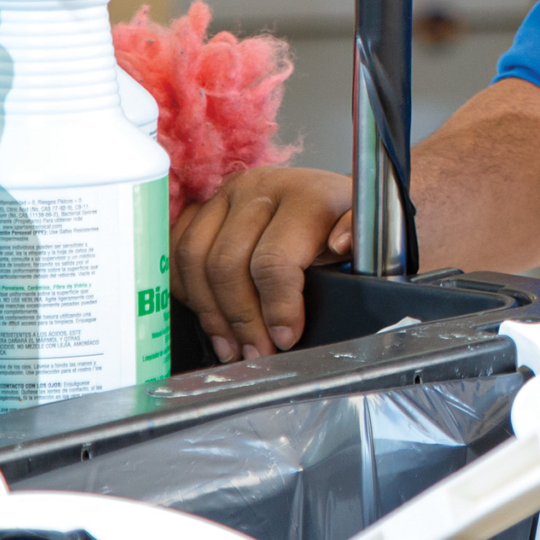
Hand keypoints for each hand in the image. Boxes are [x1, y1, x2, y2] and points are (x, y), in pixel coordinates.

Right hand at [171, 166, 353, 361]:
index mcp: (304, 194)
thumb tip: (340, 243)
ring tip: (232, 346)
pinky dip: (187, 291)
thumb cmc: (340, 220)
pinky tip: (210, 318)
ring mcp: (225, 195)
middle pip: (227, 265)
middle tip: (256, 352)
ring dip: (210, 312)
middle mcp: (260, 188)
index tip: (285, 337)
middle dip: (241, 319)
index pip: (275, 259)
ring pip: (194, 260)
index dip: (277, 307)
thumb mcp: (363, 228)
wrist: (322, 196)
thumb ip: (356, 235)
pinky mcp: (202, 206)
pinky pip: (175, 252)